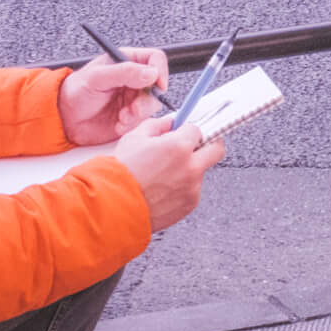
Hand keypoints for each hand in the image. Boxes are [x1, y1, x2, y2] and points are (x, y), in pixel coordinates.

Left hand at [58, 50, 168, 145]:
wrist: (64, 119)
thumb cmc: (75, 92)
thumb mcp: (97, 78)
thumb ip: (124, 72)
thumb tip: (151, 72)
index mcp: (126, 61)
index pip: (155, 59)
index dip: (160, 71)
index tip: (157, 85)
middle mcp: (133, 79)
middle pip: (158, 85)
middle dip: (147, 99)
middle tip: (133, 108)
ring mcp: (133, 98)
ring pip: (152, 104)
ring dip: (139, 113)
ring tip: (122, 117)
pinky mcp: (131, 116)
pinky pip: (142, 120)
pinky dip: (131, 124)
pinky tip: (117, 123)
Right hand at [112, 117, 223, 231]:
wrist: (113, 207)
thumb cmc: (120, 174)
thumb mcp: (135, 138)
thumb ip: (157, 126)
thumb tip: (170, 123)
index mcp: (179, 146)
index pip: (197, 129)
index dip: (188, 130)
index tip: (183, 132)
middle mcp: (191, 167)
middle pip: (216, 149)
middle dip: (207, 144)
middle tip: (195, 146)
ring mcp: (192, 187)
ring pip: (201, 171)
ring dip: (190, 169)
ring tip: (163, 175)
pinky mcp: (189, 205)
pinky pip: (192, 190)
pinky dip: (182, 187)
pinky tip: (162, 189)